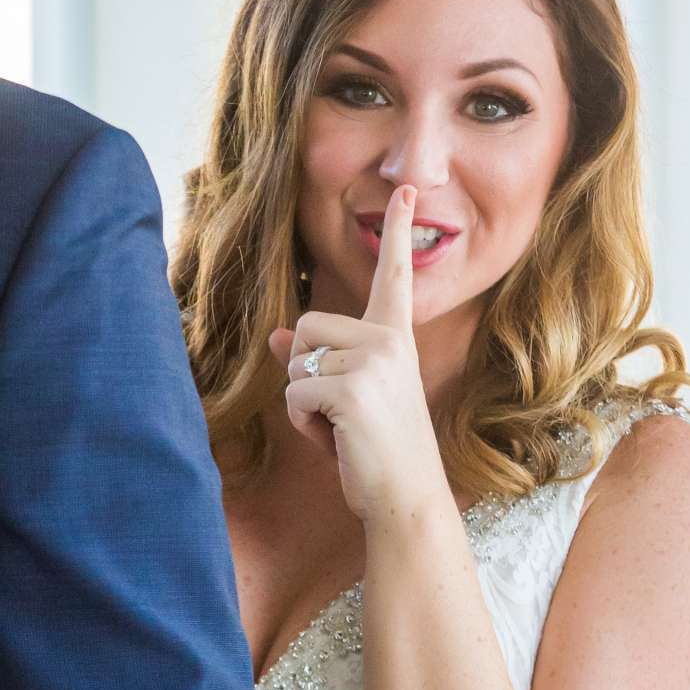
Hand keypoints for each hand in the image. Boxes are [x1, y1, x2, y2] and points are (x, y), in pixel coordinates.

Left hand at [270, 185, 446, 523]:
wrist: (405, 498)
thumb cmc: (376, 450)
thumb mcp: (347, 398)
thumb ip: (317, 361)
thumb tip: (278, 335)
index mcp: (395, 338)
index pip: (394, 277)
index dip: (400, 233)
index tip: (410, 192)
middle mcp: (389, 341)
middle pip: (307, 327)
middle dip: (306, 370)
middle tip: (343, 412)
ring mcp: (373, 363)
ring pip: (297, 362)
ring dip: (304, 401)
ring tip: (343, 427)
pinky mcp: (352, 389)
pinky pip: (294, 394)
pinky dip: (304, 424)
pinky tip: (338, 439)